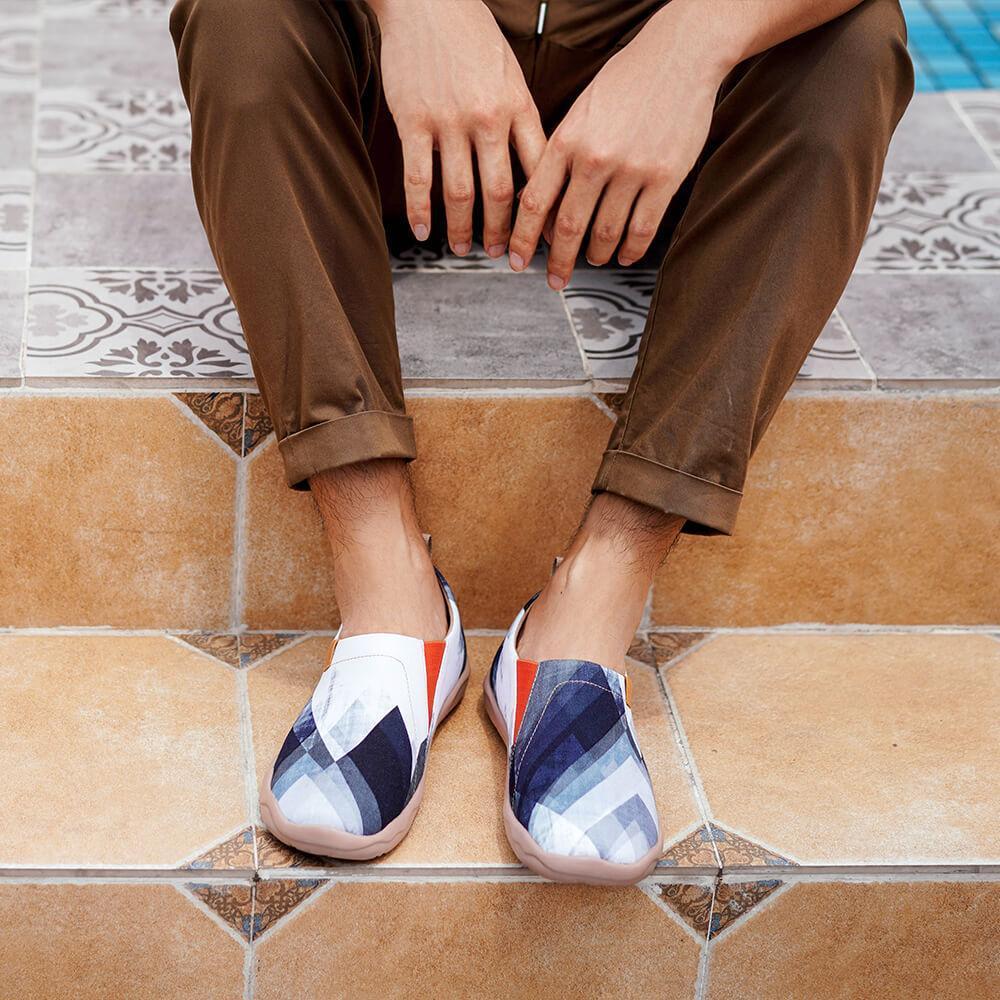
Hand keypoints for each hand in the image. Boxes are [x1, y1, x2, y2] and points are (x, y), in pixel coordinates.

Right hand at [371, 0, 545, 256]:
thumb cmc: (470, 35)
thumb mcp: (509, 74)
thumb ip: (520, 118)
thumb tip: (535, 165)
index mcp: (518, 107)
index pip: (538, 171)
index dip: (542, 211)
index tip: (544, 238)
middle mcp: (487, 118)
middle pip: (500, 193)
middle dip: (502, 232)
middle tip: (501, 255)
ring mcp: (449, 121)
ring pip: (460, 192)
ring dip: (463, 229)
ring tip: (465, 248)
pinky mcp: (413, 120)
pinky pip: (418, 177)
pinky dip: (421, 210)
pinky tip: (424, 231)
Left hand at [508, 3, 730, 287]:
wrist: (680, 55)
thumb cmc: (628, 81)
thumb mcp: (580, 112)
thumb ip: (562, 154)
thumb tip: (545, 203)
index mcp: (567, 140)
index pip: (534, 202)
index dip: (522, 238)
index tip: (516, 259)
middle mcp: (595, 157)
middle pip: (567, 226)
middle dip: (558, 260)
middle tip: (555, 279)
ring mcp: (631, 169)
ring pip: (605, 232)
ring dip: (597, 254)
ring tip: (595, 260)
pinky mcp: (665, 177)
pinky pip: (642, 228)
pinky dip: (630, 249)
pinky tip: (625, 255)